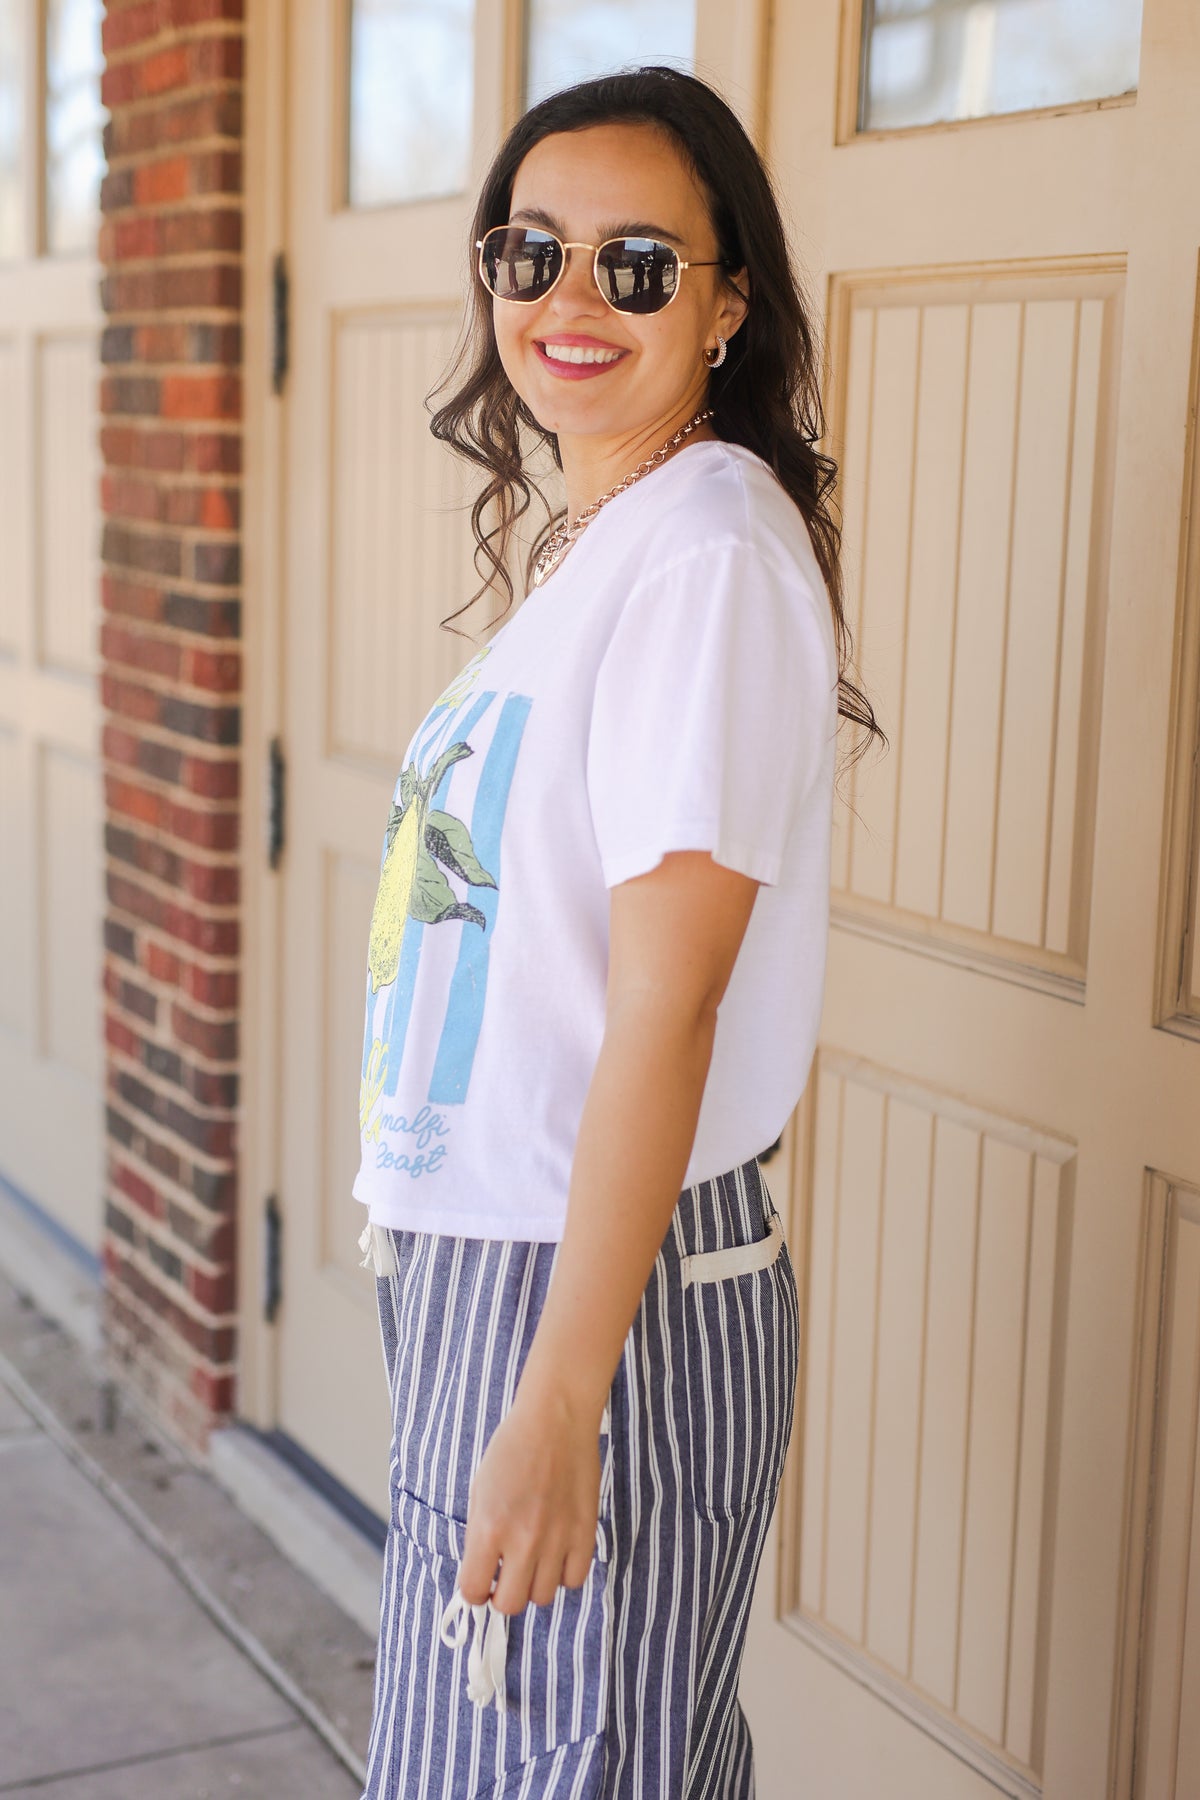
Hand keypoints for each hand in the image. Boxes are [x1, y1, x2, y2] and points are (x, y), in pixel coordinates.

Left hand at [458, 1376, 601, 1614]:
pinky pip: (575, 1579)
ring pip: (543, 1597)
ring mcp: (557, 1539)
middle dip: (502, 1594)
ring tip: (533, 1559)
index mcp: (488, 1528)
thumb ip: (479, 1536)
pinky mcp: (585, 1533)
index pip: (473, 1591)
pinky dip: (564, 1573)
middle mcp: (523, 1541)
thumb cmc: (511, 1449)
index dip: (474, 1589)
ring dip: (534, 1583)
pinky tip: (557, 1553)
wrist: (554, 1420)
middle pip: (510, 1605)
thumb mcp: (479, 1490)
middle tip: (505, 1575)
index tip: (480, 1580)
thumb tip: (483, 1574)